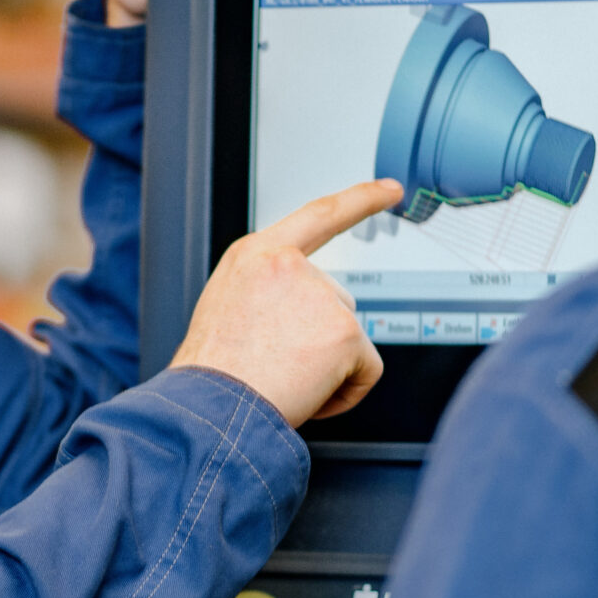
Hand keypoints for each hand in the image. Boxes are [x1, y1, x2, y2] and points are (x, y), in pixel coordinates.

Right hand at [171, 179, 397, 426]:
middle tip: (277, 364)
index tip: (389, 190)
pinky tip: (310, 395)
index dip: (359, 200)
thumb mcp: (226, 308)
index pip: (319, 215)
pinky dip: (346, 392)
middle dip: (319, 339)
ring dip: (326, 367)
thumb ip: (268, 294)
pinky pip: (367, 370)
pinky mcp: (344, 332)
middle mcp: (289, 265)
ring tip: (282, 379)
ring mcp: (320, 295)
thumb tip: (302, 316)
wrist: (209, 408)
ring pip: (348, 338)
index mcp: (256, 254)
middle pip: (336, 302)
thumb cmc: (212, 373)